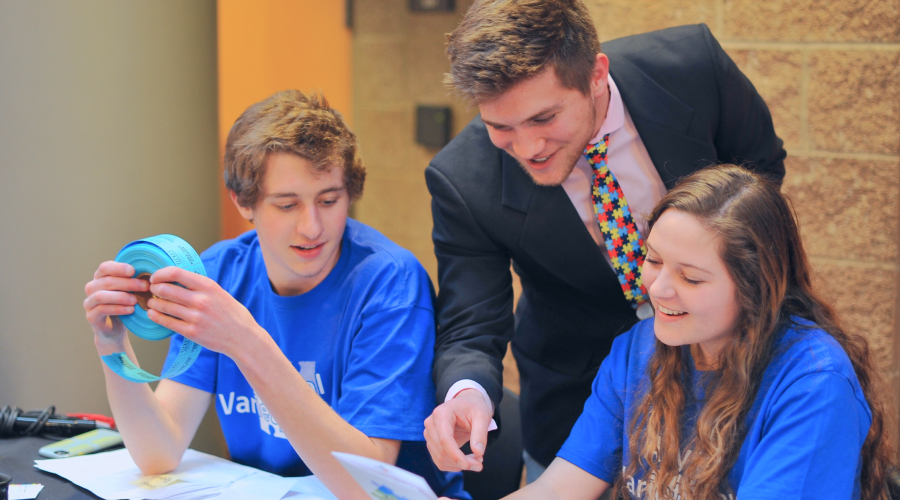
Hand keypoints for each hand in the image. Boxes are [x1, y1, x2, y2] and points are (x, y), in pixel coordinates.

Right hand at [84, 261, 149, 349]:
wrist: (114, 329)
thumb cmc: (123, 305)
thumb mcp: (129, 291)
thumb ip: (134, 281)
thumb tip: (151, 273)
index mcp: (100, 278)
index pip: (105, 267)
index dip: (118, 268)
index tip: (133, 271)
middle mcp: (92, 288)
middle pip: (106, 281)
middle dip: (128, 283)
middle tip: (145, 286)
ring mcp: (89, 302)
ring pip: (101, 295)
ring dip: (121, 296)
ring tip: (136, 300)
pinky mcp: (91, 316)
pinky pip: (102, 310)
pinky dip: (118, 309)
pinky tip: (130, 310)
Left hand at [144, 266, 263, 357]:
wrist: (243, 337)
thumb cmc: (232, 314)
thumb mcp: (219, 292)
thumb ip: (200, 286)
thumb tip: (176, 279)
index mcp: (208, 286)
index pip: (176, 273)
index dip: (161, 274)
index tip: (156, 277)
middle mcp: (201, 300)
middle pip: (166, 289)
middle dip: (154, 288)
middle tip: (152, 290)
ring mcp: (196, 317)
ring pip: (164, 306)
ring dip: (153, 303)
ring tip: (152, 302)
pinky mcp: (191, 332)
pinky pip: (167, 322)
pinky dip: (156, 316)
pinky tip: (153, 314)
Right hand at [424, 389, 491, 471]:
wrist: (467, 404)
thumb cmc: (474, 408)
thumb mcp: (482, 417)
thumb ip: (480, 434)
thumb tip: (478, 453)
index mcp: (441, 414)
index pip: (444, 439)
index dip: (455, 455)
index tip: (467, 465)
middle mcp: (431, 424)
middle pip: (442, 451)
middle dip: (461, 461)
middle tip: (480, 463)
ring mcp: (429, 434)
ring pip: (440, 458)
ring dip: (458, 465)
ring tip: (476, 461)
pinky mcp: (432, 443)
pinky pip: (440, 461)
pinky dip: (453, 465)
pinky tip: (466, 460)